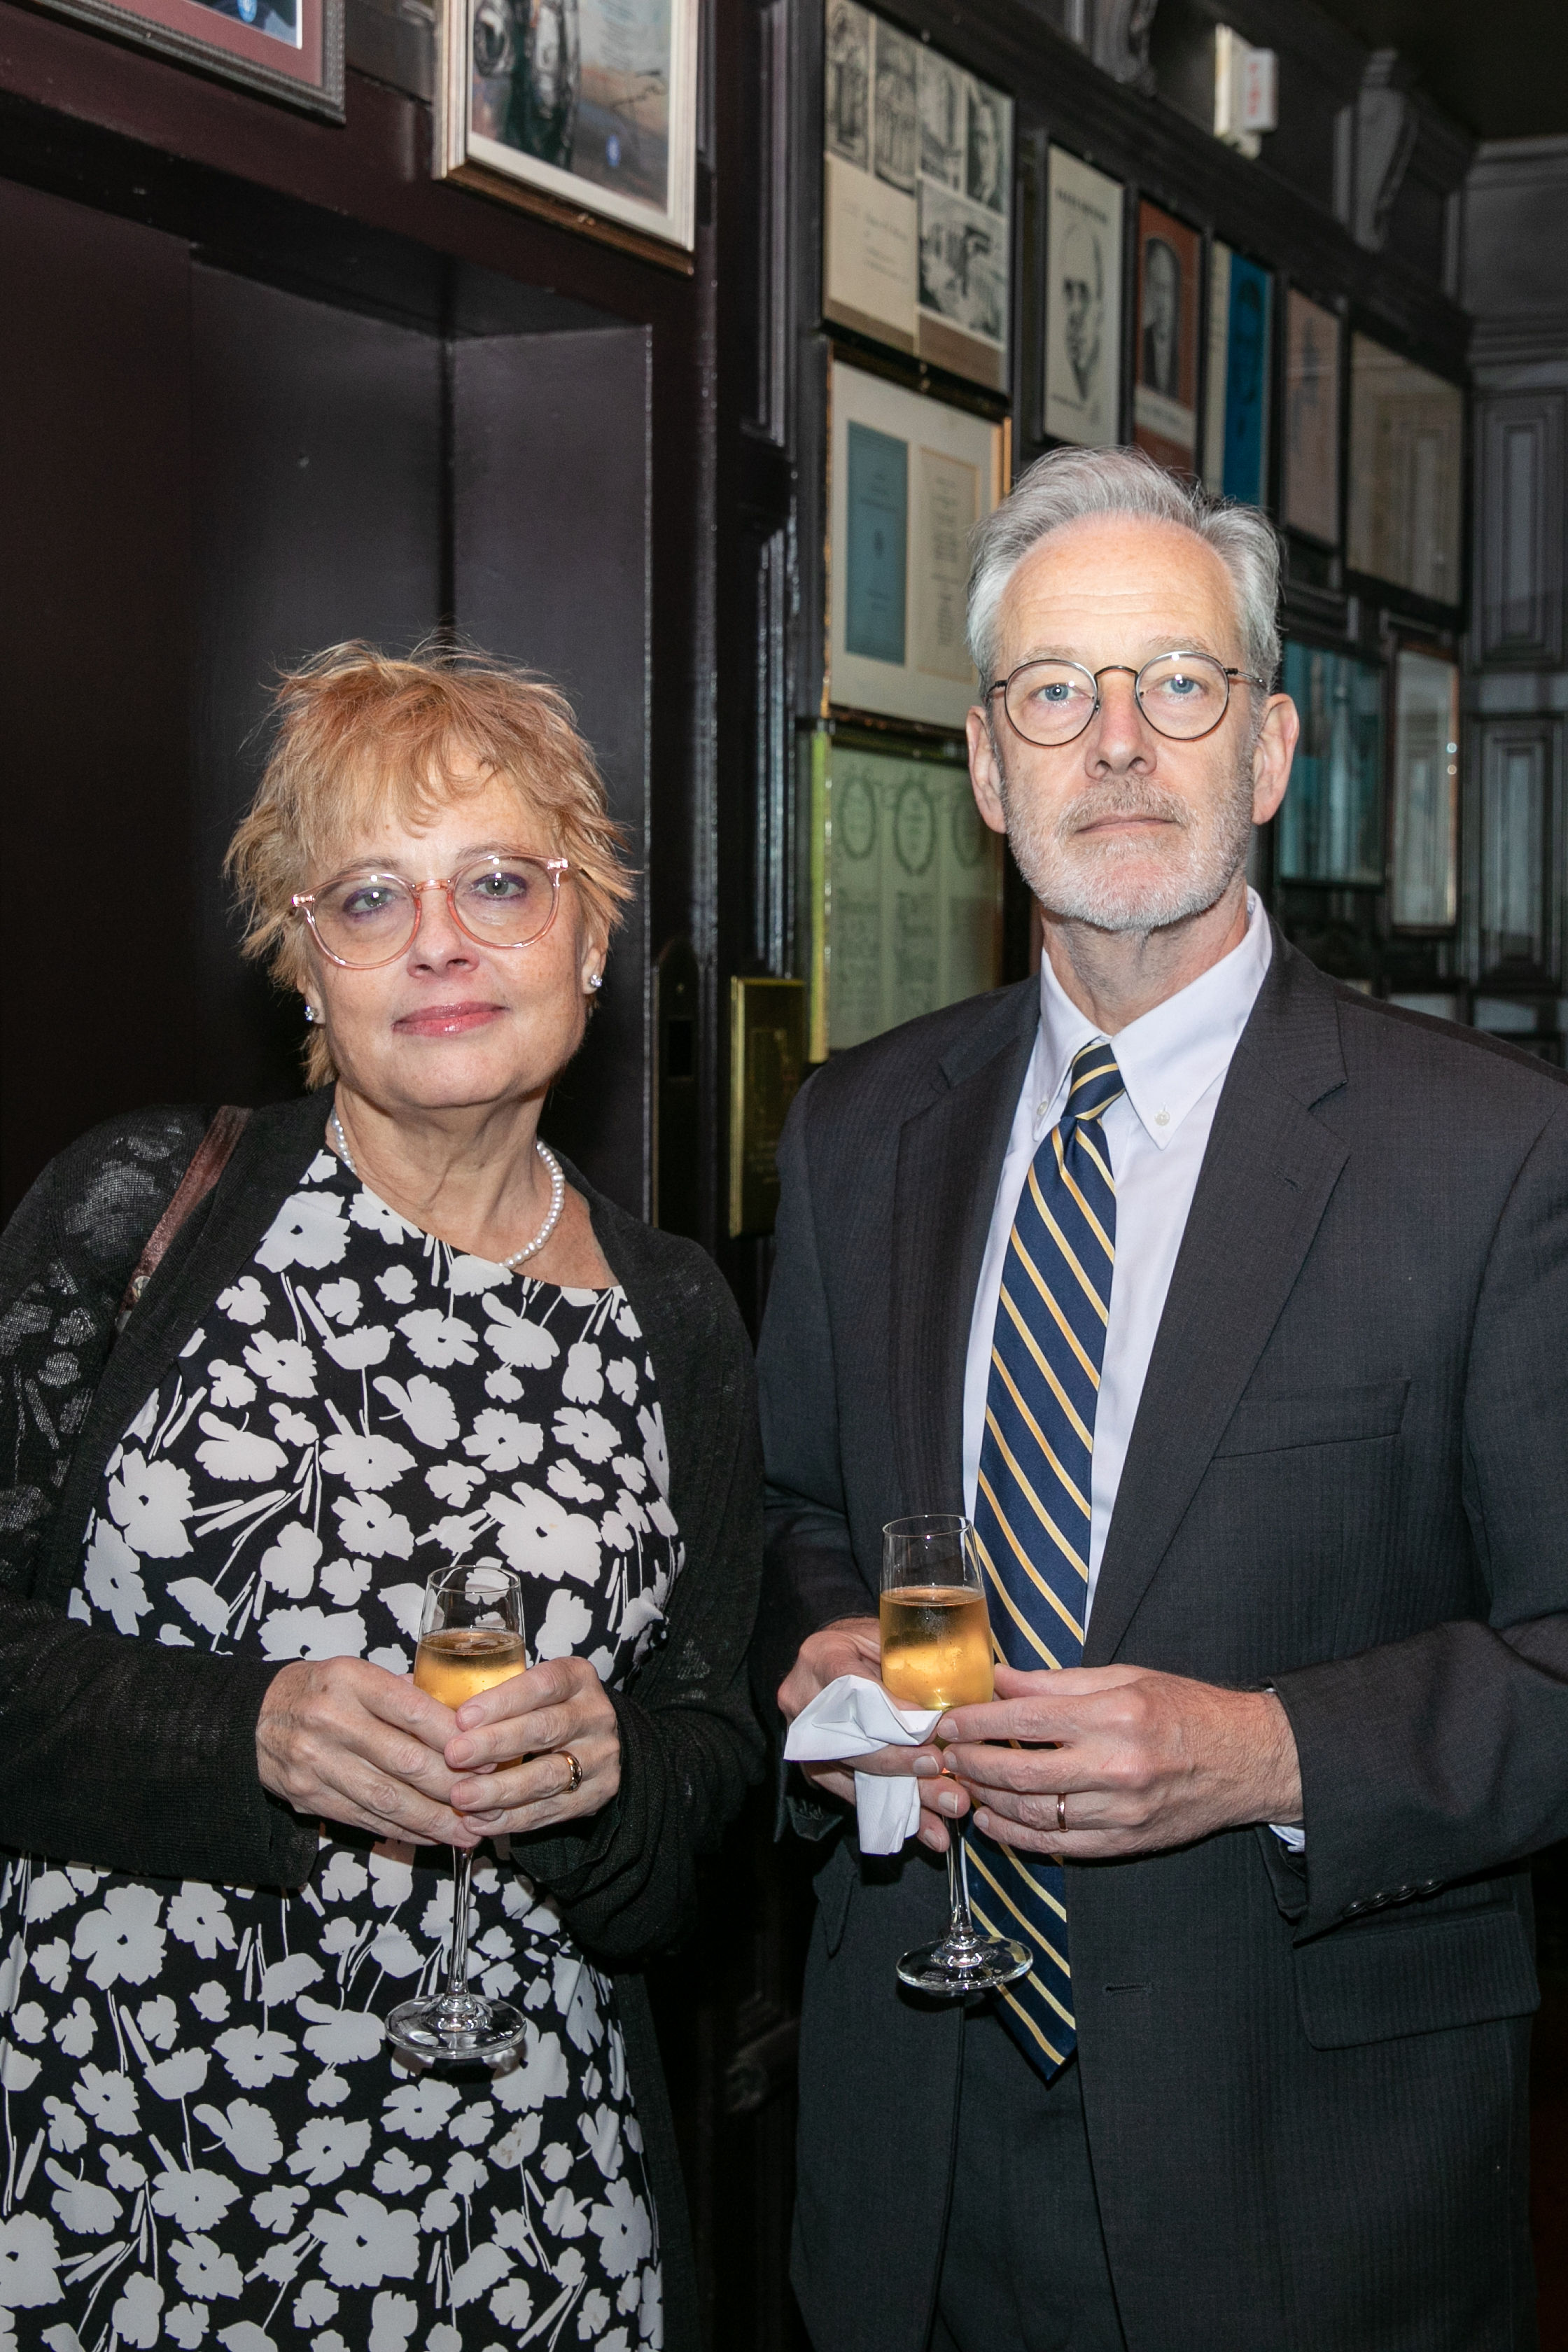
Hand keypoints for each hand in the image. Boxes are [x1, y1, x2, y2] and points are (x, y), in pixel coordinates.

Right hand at [257, 1658, 474, 1846]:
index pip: (413, 1711)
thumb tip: (463, 1716)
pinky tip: (432, 1836)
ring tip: (468, 1832)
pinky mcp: (309, 1797)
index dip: (455, 1738)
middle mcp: (331, 1720)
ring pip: (387, 1799)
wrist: (254, 1718)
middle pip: (405, 1761)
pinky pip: (366, 1819)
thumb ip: (405, 1692)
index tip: (489, 1753)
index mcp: (350, 1680)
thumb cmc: (320, 1690)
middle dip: (453, 1786)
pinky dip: (404, 1831)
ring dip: (433, 1820)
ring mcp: (317, 1762)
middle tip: (488, 1799)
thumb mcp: (357, 1672)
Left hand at [441, 1656, 620, 1835]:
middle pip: (546, 1729)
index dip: (503, 1701)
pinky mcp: (597, 1794)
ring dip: (499, 1790)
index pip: (543, 1684)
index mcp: (577, 1678)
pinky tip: (479, 1821)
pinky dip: (511, 1819)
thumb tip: (418, 1695)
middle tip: (453, 1756)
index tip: (462, 1717)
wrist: (593, 1743)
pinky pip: (550, 1811)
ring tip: (461, 1797)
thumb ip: (490, 1694)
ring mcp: (600, 1757)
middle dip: (495, 1744)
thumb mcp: (529, 1689)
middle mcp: (594, 1715)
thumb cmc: (544, 1710)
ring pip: (548, 1775)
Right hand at [777, 1617, 965, 1856]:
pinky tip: (925, 1828)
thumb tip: (975, 1699)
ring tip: (945, 1817)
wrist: (827, 1656)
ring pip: (858, 1774)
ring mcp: (805, 1739)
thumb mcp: (884, 1636)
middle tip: (943, 1774)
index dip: (892, 1714)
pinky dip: (891, 1811)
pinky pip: (854, 1793)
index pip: (855, 1690)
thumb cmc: (864, 1643)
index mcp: (821, 1657)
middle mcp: (804, 1700)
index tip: (930, 1734)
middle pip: (855, 1741)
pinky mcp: (815, 1767)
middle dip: (903, 1765)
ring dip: (905, 1799)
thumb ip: (914, 1661)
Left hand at [930, 1663, 1301, 1858]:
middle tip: (945, 1755)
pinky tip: (993, 1822)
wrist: (1246, 1759)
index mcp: (1114, 1715)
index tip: (948, 1721)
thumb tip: (1000, 1677)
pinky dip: (1017, 1837)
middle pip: (1020, 1773)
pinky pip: (1058, 1846)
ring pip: (1033, 1814)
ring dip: (987, 1801)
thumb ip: (1058, 1682)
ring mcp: (1121, 1811)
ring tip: (964, 1785)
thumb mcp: (1125, 1677)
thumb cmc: (1185, 1709)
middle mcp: (1116, 1766)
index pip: (1026, 1719)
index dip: (978, 1722)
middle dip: (972, 1764)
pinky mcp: (1125, 1842)